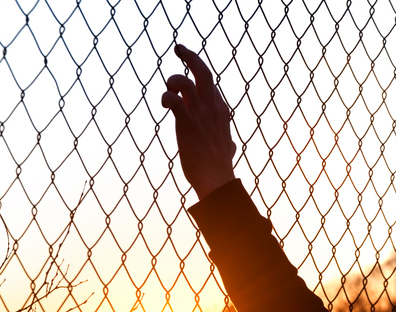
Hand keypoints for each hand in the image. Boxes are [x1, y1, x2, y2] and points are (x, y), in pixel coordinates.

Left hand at [162, 45, 236, 199]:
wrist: (217, 179)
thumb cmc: (220, 167)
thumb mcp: (229, 148)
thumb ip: (228, 142)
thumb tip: (231, 147)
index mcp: (221, 110)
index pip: (210, 82)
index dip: (198, 70)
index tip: (189, 63)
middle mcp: (212, 108)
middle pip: (202, 71)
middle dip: (190, 56)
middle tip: (179, 49)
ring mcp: (200, 115)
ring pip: (184, 82)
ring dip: (172, 80)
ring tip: (168, 90)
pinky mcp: (187, 124)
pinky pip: (174, 100)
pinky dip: (166, 96)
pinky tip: (164, 104)